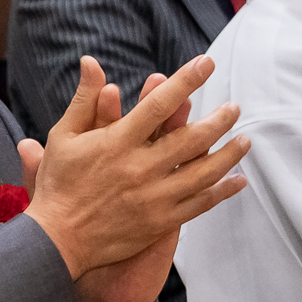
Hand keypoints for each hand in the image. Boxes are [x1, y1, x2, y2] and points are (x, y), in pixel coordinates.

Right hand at [24, 54, 249, 301]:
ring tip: (245, 140)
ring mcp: (153, 196)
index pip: (159, 104)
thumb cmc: (58, 185)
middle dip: (218, 120)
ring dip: (228, 154)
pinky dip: (222, 191)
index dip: (186, 80)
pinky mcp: (160, 222)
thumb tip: (91, 61)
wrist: (56, 240)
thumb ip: (84, 98)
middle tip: (234, 108)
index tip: (206, 64)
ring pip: (202, 171)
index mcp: (117, 141)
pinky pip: (199, 204)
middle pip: (191, 138)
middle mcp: (140, 167)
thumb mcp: (63, 136)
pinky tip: (238, 180)